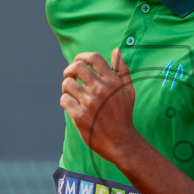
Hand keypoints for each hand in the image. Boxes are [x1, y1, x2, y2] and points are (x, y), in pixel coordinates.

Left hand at [61, 48, 139, 163]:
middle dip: (69, 70)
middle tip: (69, 77)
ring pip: (67, 84)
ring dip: (66, 88)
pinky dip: (65, 101)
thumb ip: (122, 70)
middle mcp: (101, 89)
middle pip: (77, 67)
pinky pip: (64, 100)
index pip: (93, 58)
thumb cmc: (124, 116)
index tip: (77, 62)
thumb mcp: (128, 91)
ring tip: (71, 95)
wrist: (121, 142)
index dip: (81, 56)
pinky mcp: (80, 115)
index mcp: (113, 81)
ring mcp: (90, 102)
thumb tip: (116, 51)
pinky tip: (71, 106)